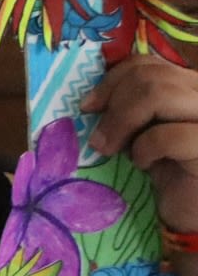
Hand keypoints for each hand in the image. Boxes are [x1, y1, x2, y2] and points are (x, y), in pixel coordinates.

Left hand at [85, 54, 197, 237]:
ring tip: (114, 149)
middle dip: (114, 105)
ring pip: (159, 94)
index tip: (88, 107)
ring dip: (123, 123)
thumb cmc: (167, 169)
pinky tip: (144, 164)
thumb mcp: (143, 130)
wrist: (191, 211)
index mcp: (190, 86)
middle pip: (150, 76)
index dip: (112, 81)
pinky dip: (145, 149)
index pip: (147, 64)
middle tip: (99, 138)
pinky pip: (169, 134)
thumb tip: (91, 99)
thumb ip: (130, 106)